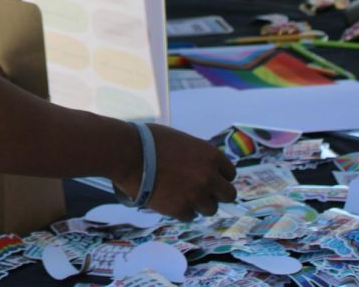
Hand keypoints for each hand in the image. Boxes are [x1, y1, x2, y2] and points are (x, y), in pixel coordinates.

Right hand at [112, 124, 236, 221]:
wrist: (128, 154)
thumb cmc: (149, 141)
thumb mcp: (181, 141)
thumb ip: (196, 155)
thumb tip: (199, 166)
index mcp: (210, 155)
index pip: (230, 173)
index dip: (219, 176)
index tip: (210, 179)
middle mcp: (209, 176)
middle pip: (228, 195)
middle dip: (216, 194)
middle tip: (203, 193)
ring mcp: (196, 194)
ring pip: (211, 209)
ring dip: (199, 204)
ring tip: (183, 197)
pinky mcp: (180, 209)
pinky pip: (190, 216)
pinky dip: (182, 211)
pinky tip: (171, 202)